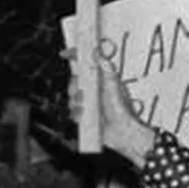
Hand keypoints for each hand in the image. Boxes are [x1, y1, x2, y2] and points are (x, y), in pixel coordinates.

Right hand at [63, 46, 156, 165]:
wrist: (123, 133)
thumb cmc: (123, 111)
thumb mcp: (116, 88)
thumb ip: (108, 72)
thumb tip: (100, 55)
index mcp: (101, 80)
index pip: (86, 64)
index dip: (75, 57)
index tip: (65, 54)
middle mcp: (93, 89)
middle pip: (75, 81)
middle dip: (74, 86)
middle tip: (79, 93)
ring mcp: (88, 102)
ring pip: (72, 96)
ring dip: (75, 101)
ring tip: (84, 107)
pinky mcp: (84, 114)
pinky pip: (72, 110)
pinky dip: (75, 112)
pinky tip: (82, 115)